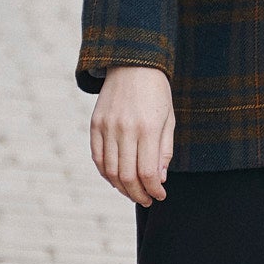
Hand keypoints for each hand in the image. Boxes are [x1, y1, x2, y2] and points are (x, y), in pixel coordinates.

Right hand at [90, 66, 174, 206]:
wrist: (133, 64)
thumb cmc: (157, 94)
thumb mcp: (169, 120)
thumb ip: (164, 151)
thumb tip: (159, 180)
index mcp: (148, 128)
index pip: (148, 172)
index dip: (154, 190)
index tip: (160, 196)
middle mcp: (125, 129)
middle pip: (127, 176)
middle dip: (138, 194)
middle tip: (147, 200)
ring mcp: (107, 127)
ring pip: (110, 171)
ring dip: (121, 188)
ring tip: (132, 191)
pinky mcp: (95, 124)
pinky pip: (97, 158)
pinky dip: (105, 173)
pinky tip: (116, 179)